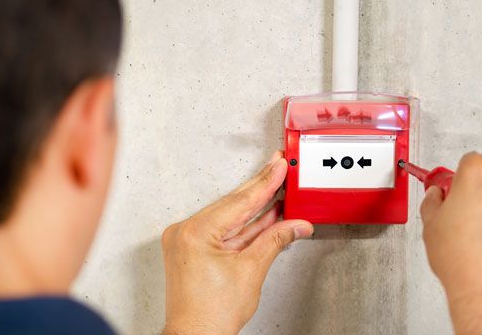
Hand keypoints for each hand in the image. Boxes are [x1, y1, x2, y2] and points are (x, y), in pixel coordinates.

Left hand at [161, 152, 313, 334]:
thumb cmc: (212, 314)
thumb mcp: (252, 270)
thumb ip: (275, 240)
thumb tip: (295, 225)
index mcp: (196, 232)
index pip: (239, 201)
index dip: (265, 183)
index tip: (279, 167)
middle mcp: (186, 231)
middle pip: (232, 205)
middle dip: (260, 190)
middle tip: (279, 169)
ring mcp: (187, 240)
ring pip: (228, 217)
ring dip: (255, 209)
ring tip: (278, 192)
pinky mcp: (191, 249)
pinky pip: (222, 230)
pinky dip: (243, 226)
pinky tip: (263, 217)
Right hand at [421, 152, 481, 334]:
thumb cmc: (465, 261)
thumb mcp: (430, 224)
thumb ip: (433, 201)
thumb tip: (437, 197)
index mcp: (479, 173)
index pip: (468, 162)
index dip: (458, 181)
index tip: (453, 193)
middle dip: (479, 193)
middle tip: (464, 217)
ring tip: (481, 237)